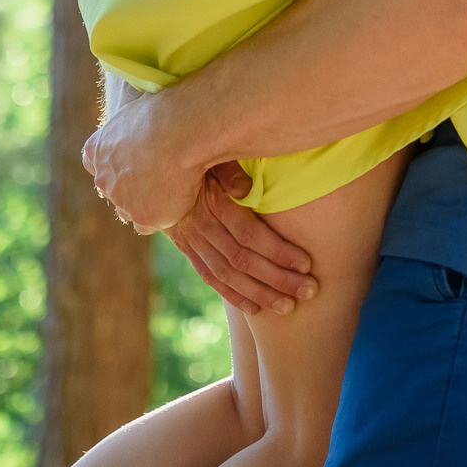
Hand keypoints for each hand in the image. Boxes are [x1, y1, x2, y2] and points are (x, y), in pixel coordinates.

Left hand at [83, 88, 201, 235]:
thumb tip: (146, 115)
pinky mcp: (142, 217)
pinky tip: (178, 199)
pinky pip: (148, 224)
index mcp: (97, 148)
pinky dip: (161, 216)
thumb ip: (134, 123)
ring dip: (146, 202)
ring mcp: (121, 200)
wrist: (178, 133)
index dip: (111, 163)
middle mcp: (103, 178)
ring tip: (173, 186)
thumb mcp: (140, 108)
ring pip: (130, 209)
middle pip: (111, 189)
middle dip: (128, 187)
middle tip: (155, 177)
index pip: (93, 161)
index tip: (129, 161)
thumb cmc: (166, 112)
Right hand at [167, 163, 318, 315]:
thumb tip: (246, 187)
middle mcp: (201, 226)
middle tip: (309, 291)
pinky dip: (233, 295)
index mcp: (213, 202)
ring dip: (259, 293)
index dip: (278, 251)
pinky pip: (211, 278)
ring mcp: (192, 242)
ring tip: (288, 307)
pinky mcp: (188, 250)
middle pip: (243, 260)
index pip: (249, 234)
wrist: (157, 170)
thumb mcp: (214, 157)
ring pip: (228, 275)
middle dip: (278, 279)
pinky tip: (256, 309)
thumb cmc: (200, 159)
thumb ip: (229, 170)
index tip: (306, 263)